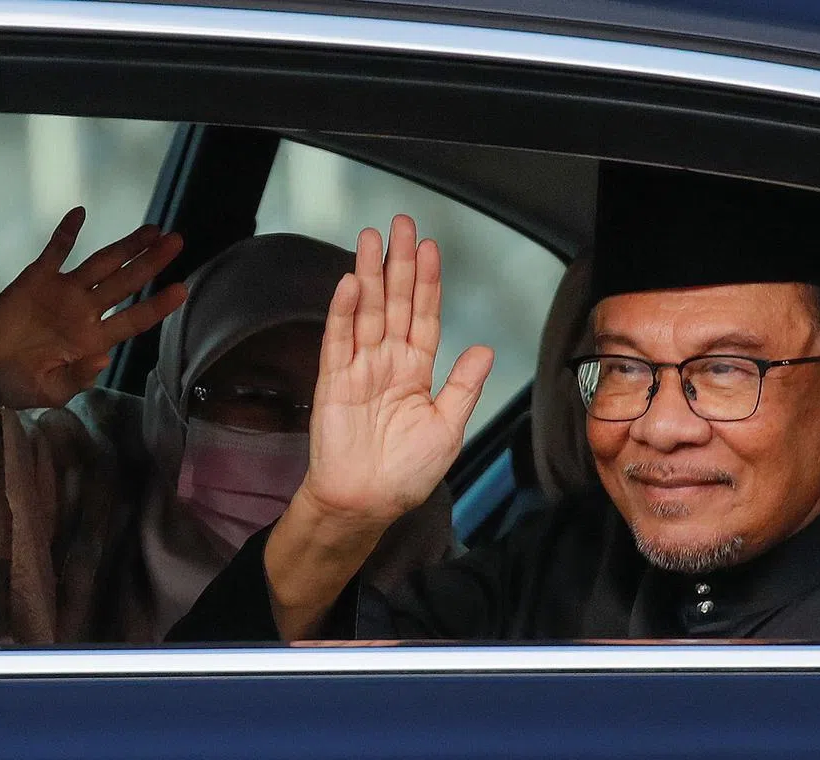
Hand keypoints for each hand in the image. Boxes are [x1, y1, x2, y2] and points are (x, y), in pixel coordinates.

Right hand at [0, 207, 187, 409]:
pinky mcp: (36, 279)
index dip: (157, 305)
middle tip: (176, 242)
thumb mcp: (52, 391)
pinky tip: (79, 214)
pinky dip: (66, 233)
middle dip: (151, 262)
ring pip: (101, 264)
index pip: (134, 320)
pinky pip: (55, 252)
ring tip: (152, 229)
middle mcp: (87, 311)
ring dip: (125, 246)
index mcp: (96, 340)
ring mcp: (64, 292)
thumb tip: (102, 360)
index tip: (182, 290)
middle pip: (126, 282)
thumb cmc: (23, 384)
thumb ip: (77, 378)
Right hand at [298, 214, 493, 526]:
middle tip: (402, 225)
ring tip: (372, 240)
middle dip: (399, 263)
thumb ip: (464, 385)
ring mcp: (360, 368)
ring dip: (369, 275)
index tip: (430, 249)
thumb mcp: (448, 428)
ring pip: (367, 311)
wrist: (366, 503)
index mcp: (416, 371)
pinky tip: (351, 283)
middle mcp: (388, 363)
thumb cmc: (405, 473)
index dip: (427, 282)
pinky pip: (339, 339)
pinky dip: (343, 311)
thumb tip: (485, 349)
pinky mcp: (334, 381)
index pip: (424, 316)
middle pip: (395, 302)